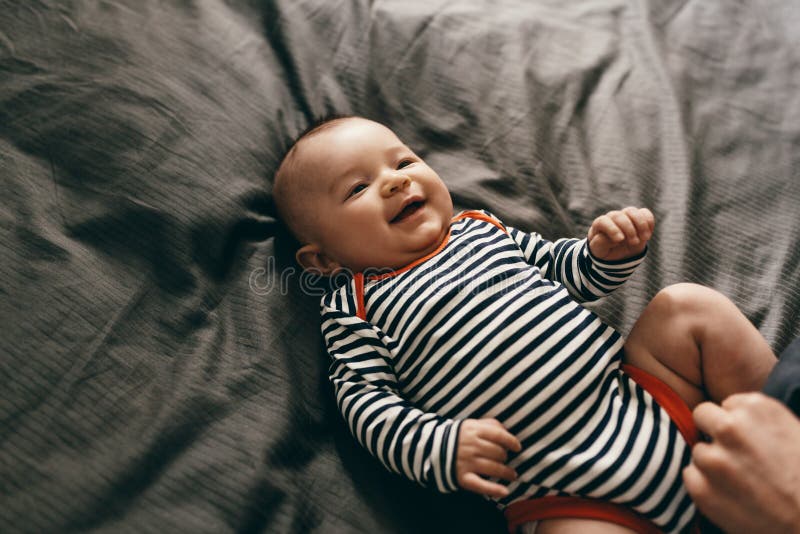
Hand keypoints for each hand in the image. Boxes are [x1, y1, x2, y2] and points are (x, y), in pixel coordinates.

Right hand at [456, 418, 521, 498]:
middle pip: (498, 453)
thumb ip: (490, 424)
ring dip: (507, 473)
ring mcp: (467, 462)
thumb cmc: (459, 436)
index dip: (512, 442)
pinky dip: (494, 489)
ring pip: (494, 468)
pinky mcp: (462, 477)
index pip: (499, 436)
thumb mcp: (471, 424)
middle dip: (505, 457)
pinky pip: (481, 485)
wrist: (432, 448)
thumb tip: (507, 432)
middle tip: (506, 460)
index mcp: (473, 430)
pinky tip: (505, 491)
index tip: (518, 447)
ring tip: (512, 475)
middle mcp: (471, 446)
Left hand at [588, 207, 653, 260]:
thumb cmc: (606, 251)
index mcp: (599, 225)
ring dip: (640, 225)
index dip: (612, 229)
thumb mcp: (600, 250)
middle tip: (634, 242)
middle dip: (628, 229)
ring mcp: (625, 216)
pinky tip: (648, 234)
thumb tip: (612, 238)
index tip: (620, 240)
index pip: (602, 221)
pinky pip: (645, 213)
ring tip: (644, 238)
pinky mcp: (638, 218)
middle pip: (618, 216)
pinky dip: (649, 222)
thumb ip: (601, 243)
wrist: (619, 254)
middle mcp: (612, 218)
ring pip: (631, 211)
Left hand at [683, 393, 799, 533]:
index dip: (736, 422)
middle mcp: (730, 428)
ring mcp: (713, 459)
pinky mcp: (702, 489)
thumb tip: (729, 412)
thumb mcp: (791, 430)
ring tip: (741, 480)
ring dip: (712, 462)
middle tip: (734, 455)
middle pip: (702, 416)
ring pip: (698, 450)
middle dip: (714, 432)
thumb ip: (756, 419)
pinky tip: (730, 495)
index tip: (749, 440)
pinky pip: (690, 476)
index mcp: (755, 408)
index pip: (725, 405)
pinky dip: (704, 485)